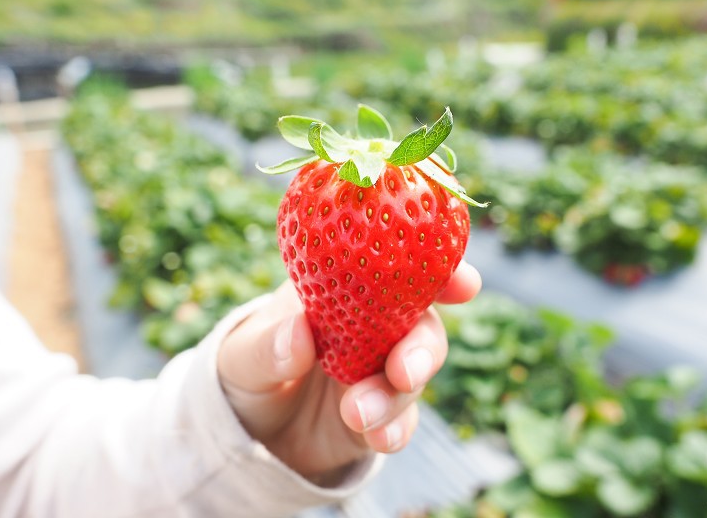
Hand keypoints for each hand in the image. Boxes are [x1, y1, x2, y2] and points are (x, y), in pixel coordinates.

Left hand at [217, 260, 480, 485]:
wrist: (247, 430)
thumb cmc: (247, 368)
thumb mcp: (242, 354)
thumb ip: (268, 345)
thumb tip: (300, 335)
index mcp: (346, 291)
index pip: (400, 268)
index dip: (437, 269)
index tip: (464, 281)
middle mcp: (375, 327)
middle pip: (421, 326)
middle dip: (423, 347)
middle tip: (404, 370)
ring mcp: (379, 372)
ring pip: (414, 377)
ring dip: (395, 396)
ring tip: (357, 414)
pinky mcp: (380, 416)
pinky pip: (399, 421)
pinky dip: (393, 429)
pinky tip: (378, 438)